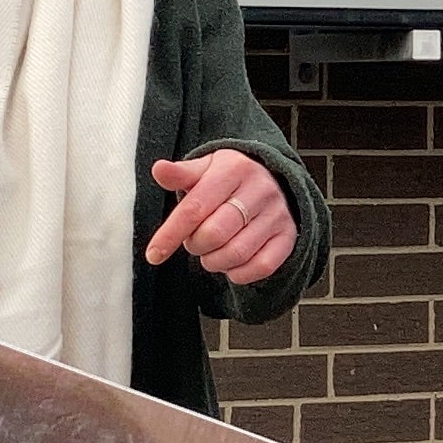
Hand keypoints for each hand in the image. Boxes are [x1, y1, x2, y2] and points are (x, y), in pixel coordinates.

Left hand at [147, 151, 295, 285]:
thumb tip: (159, 169)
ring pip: (236, 253)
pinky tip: (231, 264)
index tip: (153, 255)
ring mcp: (277, 214)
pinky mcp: (288, 236)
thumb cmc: (229, 179)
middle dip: (195, 245)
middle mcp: (259, 190)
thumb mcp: (205, 169)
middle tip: (194, 241)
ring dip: (214, 261)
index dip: (170, 234)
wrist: (274, 179)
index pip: (195, 208)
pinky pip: (262, 266)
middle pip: (214, 234)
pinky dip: (239, 273)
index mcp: (233, 169)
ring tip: (210, 252)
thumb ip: (181, 174)